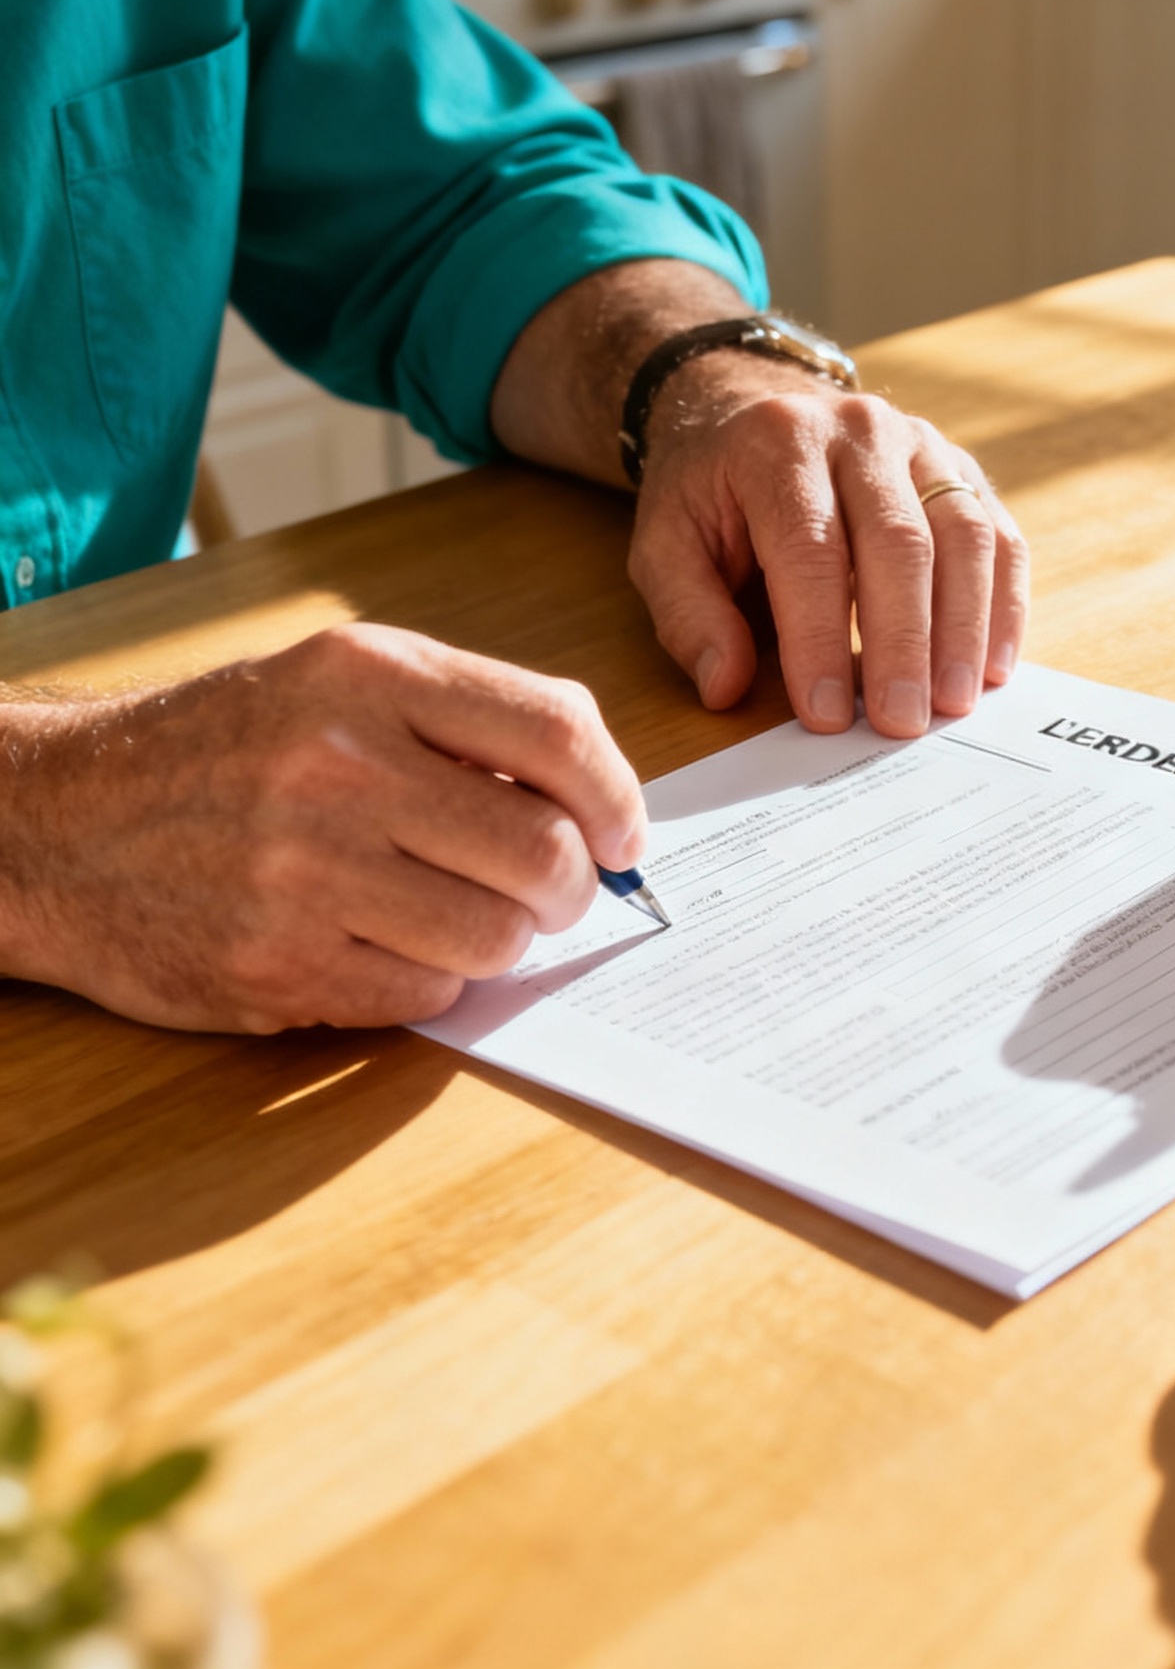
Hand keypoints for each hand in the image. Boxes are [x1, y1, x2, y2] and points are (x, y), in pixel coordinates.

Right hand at [0, 624, 646, 1033]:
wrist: (54, 821)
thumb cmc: (228, 750)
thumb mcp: (339, 683)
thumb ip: (468, 721)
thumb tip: (601, 805)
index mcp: (369, 675)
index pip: (559, 732)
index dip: (618, 798)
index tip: (623, 837)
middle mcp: (338, 764)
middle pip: (542, 850)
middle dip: (569, 886)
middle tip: (546, 892)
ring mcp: (302, 870)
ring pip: (495, 935)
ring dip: (503, 939)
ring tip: (460, 915)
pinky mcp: (274, 963)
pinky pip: (426, 992)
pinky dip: (433, 979)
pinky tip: (387, 945)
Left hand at [628, 348, 1029, 738]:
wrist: (753, 412)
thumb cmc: (712, 493)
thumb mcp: (665, 545)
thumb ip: (689, 615)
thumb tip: (725, 686)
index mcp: (779, 444)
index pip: (810, 549)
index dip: (821, 637)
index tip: (826, 714)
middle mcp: (861, 431)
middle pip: (900, 542)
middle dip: (904, 643)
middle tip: (901, 724)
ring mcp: (923, 445)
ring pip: (964, 535)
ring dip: (965, 630)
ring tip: (953, 705)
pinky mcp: (963, 469)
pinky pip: (1001, 537)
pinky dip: (1004, 607)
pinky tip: (992, 669)